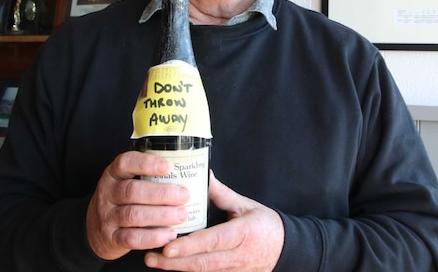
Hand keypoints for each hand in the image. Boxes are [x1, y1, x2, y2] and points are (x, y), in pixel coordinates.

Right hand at [86, 151, 189, 259]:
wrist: (93, 228)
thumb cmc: (121, 201)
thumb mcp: (127, 182)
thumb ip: (150, 176)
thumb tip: (195, 173)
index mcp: (114, 174)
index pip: (125, 163)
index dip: (146, 164)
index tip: (167, 166)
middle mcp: (107, 193)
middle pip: (132, 191)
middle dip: (161, 193)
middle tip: (184, 195)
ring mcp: (107, 216)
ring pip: (133, 215)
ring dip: (160, 215)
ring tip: (181, 215)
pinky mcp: (111, 238)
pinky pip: (131, 238)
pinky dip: (151, 237)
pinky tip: (169, 235)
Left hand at [144, 172, 283, 271]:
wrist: (286, 249)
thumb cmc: (266, 225)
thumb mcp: (245, 205)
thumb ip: (221, 193)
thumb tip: (202, 174)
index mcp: (242, 233)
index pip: (212, 241)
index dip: (189, 246)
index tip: (168, 248)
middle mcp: (238, 255)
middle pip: (203, 263)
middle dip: (175, 263)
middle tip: (151, 257)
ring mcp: (235, 270)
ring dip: (177, 268)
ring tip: (154, 260)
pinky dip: (189, 271)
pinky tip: (172, 266)